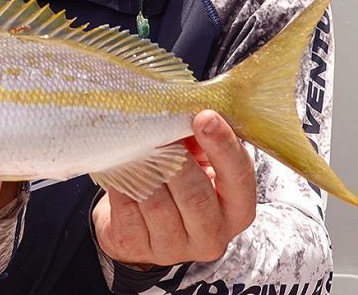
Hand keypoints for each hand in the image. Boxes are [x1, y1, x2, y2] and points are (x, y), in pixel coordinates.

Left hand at [92, 110, 256, 266]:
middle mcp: (210, 235)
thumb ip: (200, 143)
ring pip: (157, 202)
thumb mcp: (198, 165)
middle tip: (161, 132)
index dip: (222, 145)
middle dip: (176, 159)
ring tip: (138, 145)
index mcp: (236, 210)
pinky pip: (127, 207)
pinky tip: (120, 167)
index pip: (238, 177)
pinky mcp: (135, 246)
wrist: (134, 223)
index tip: (204, 117)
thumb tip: (187, 110)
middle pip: (195, 194)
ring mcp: (172, 247)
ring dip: (144, 168)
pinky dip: (121, 181)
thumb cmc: (174, 187)